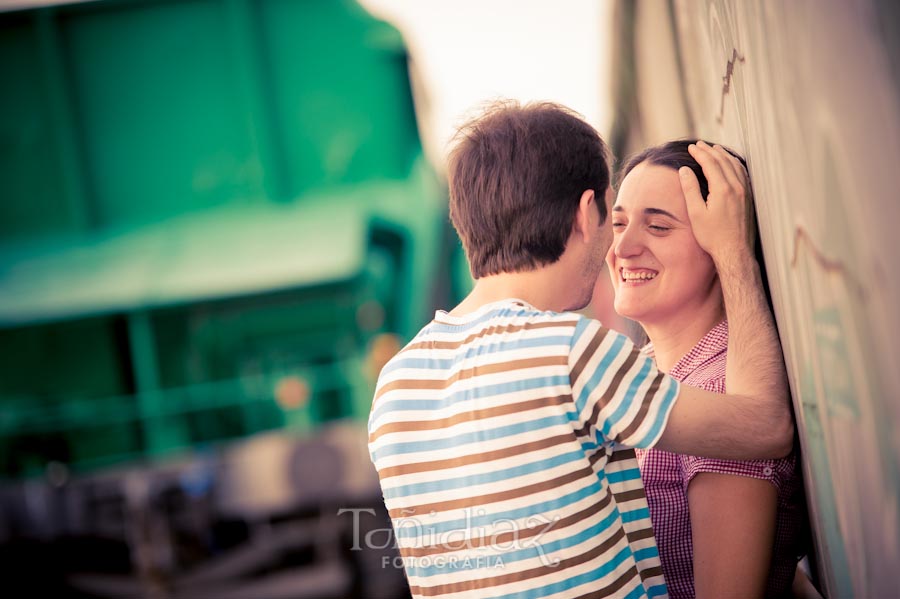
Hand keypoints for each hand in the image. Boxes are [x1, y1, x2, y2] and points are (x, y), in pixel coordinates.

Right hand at [680, 140, 755, 264]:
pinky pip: (742, 173)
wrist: (734, 251)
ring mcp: (745, 192)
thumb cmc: (712, 236)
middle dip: (710, 150)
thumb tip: (684, 170)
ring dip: (723, 155)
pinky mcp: (749, 198)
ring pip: (735, 165)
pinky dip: (734, 164)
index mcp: (723, 189)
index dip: (699, 153)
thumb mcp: (696, 213)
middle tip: (699, 144)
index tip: (691, 147)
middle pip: (723, 161)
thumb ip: (690, 189)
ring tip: (714, 149)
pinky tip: (730, 164)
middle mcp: (737, 187)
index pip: (710, 163)